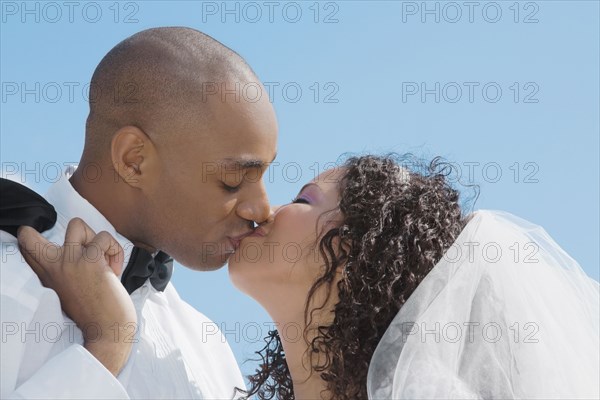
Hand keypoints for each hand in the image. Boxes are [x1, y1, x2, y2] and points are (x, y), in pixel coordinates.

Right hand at [17, 218, 136, 375]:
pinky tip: (115, 269)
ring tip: (104, 260)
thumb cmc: (96, 311)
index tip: (55, 249)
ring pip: (77, 224)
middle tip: (89, 254)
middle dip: (61, 236)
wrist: (108, 331)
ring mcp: (69, 262)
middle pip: (30, 234)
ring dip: (96, 238)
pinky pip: (104, 237)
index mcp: (46, 274)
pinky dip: (115, 249)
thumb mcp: (70, 289)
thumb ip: (66, 270)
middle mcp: (53, 266)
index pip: (26, 247)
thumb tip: (82, 246)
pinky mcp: (90, 261)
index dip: (34, 239)